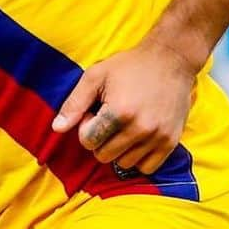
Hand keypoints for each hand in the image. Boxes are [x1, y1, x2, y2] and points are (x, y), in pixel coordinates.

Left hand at [51, 37, 197, 174]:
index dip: (87, 126)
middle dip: (101, 140)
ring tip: (125, 126)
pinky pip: (146, 168)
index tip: (96, 111)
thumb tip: (57, 129)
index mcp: (119, 111)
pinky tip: (138, 138)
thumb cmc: (130, 65)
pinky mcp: (170, 142)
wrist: (172, 59)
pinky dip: (138, 158)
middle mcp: (140, 128)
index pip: (88, 141)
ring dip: (119, 150)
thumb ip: (75, 103)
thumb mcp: (96, 75)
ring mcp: (157, 137)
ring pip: (124, 164)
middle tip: (111, 118)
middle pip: (104, 156)